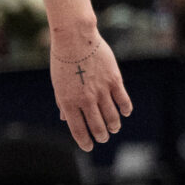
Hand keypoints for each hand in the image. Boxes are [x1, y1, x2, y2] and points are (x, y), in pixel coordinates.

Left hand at [48, 28, 132, 152]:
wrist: (75, 38)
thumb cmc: (63, 61)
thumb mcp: (58, 84)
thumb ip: (63, 102)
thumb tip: (65, 119)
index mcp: (68, 102)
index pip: (78, 129)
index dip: (84, 141)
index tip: (88, 147)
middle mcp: (85, 99)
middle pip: (97, 126)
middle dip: (100, 136)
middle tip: (103, 138)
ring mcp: (101, 91)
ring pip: (112, 117)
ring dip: (113, 126)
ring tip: (113, 129)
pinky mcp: (114, 80)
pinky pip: (123, 100)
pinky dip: (125, 109)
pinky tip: (125, 113)